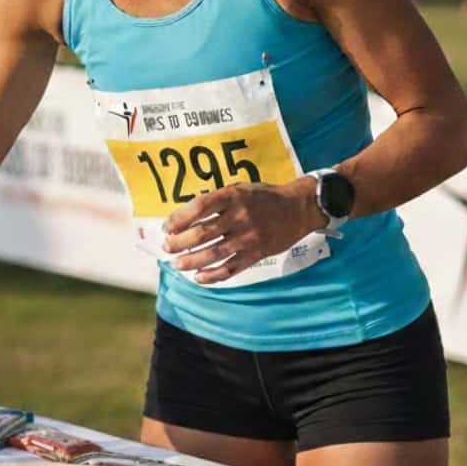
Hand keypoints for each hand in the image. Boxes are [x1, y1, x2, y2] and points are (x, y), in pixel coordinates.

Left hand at [162, 177, 324, 284]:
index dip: (179, 219)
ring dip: (191, 261)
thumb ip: (216, 200)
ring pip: (213, 254)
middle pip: (202, 234)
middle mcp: (239, 217)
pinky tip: (199, 277)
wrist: (299, 208)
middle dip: (179, 243)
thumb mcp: (240, 189)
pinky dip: (213, 275)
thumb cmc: (264, 197)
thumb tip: (186, 216)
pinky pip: (231, 268)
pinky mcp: (256, 254)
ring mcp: (248, 238)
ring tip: (178, 264)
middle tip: (167, 247)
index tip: (167, 227)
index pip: (198, 208)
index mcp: (233, 197)